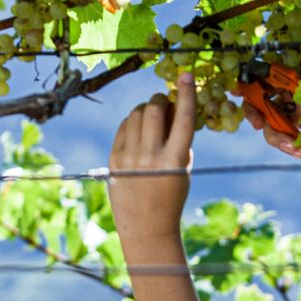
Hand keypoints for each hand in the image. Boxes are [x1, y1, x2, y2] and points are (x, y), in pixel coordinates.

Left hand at [109, 73, 196, 238]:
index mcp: (175, 161)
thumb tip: (174, 107)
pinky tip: (138, 129)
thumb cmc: (171, 194)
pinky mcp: (114, 159)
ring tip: (152, 117)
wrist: (146, 225)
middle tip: (165, 102)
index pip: (184, 118)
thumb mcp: (183, 168)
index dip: (186, 93)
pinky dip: (133, 122)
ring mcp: (129, 158)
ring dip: (147, 109)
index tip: (186, 74)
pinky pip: (123, 127)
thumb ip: (180, 138)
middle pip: (155, 110)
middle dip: (161, 100)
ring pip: (137, 114)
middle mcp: (150, 157)